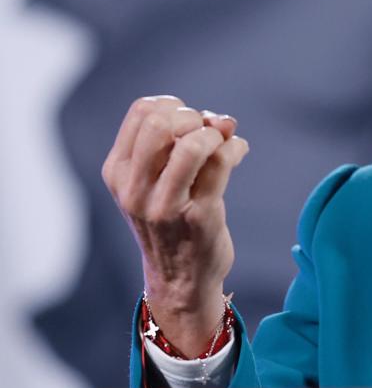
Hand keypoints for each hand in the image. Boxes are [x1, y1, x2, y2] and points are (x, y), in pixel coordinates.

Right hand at [102, 96, 248, 354]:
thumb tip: (219, 118)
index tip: (188, 122)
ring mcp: (166, 205)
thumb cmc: (171, 222)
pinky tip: (238, 153)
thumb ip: (179, 144)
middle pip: (160, 122)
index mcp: (118, 173)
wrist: (180, 281)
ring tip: (223, 144)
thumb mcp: (155, 183)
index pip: (142, 113)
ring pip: (192, 144)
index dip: (173, 105)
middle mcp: (135, 189)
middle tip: (205, 133)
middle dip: (192, 116)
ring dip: (216, 134)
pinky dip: (235, 148)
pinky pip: (222, 163)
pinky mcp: (200, 217)